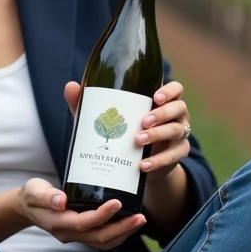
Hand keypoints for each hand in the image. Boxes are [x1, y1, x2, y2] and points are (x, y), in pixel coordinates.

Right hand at [16, 178, 146, 250]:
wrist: (28, 207)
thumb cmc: (32, 195)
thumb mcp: (34, 191)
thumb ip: (46, 196)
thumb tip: (61, 200)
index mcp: (58, 223)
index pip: (83, 223)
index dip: (102, 215)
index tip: (117, 202)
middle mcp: (68, 234)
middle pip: (99, 238)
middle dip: (122, 228)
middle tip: (140, 216)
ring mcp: (76, 237)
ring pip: (104, 242)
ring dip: (124, 233)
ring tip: (140, 219)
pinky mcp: (82, 234)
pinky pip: (103, 239)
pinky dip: (118, 233)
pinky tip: (129, 221)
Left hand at [64, 80, 190, 180]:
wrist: (140, 165)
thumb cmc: (124, 132)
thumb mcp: (108, 118)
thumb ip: (90, 103)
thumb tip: (71, 86)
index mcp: (162, 101)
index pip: (176, 89)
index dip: (169, 91)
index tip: (155, 96)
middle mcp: (176, 116)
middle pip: (179, 108)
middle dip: (161, 114)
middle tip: (142, 121)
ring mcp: (179, 135)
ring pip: (177, 130)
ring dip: (158, 135)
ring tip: (137, 141)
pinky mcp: (177, 155)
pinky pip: (174, 156)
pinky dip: (159, 161)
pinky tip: (143, 165)